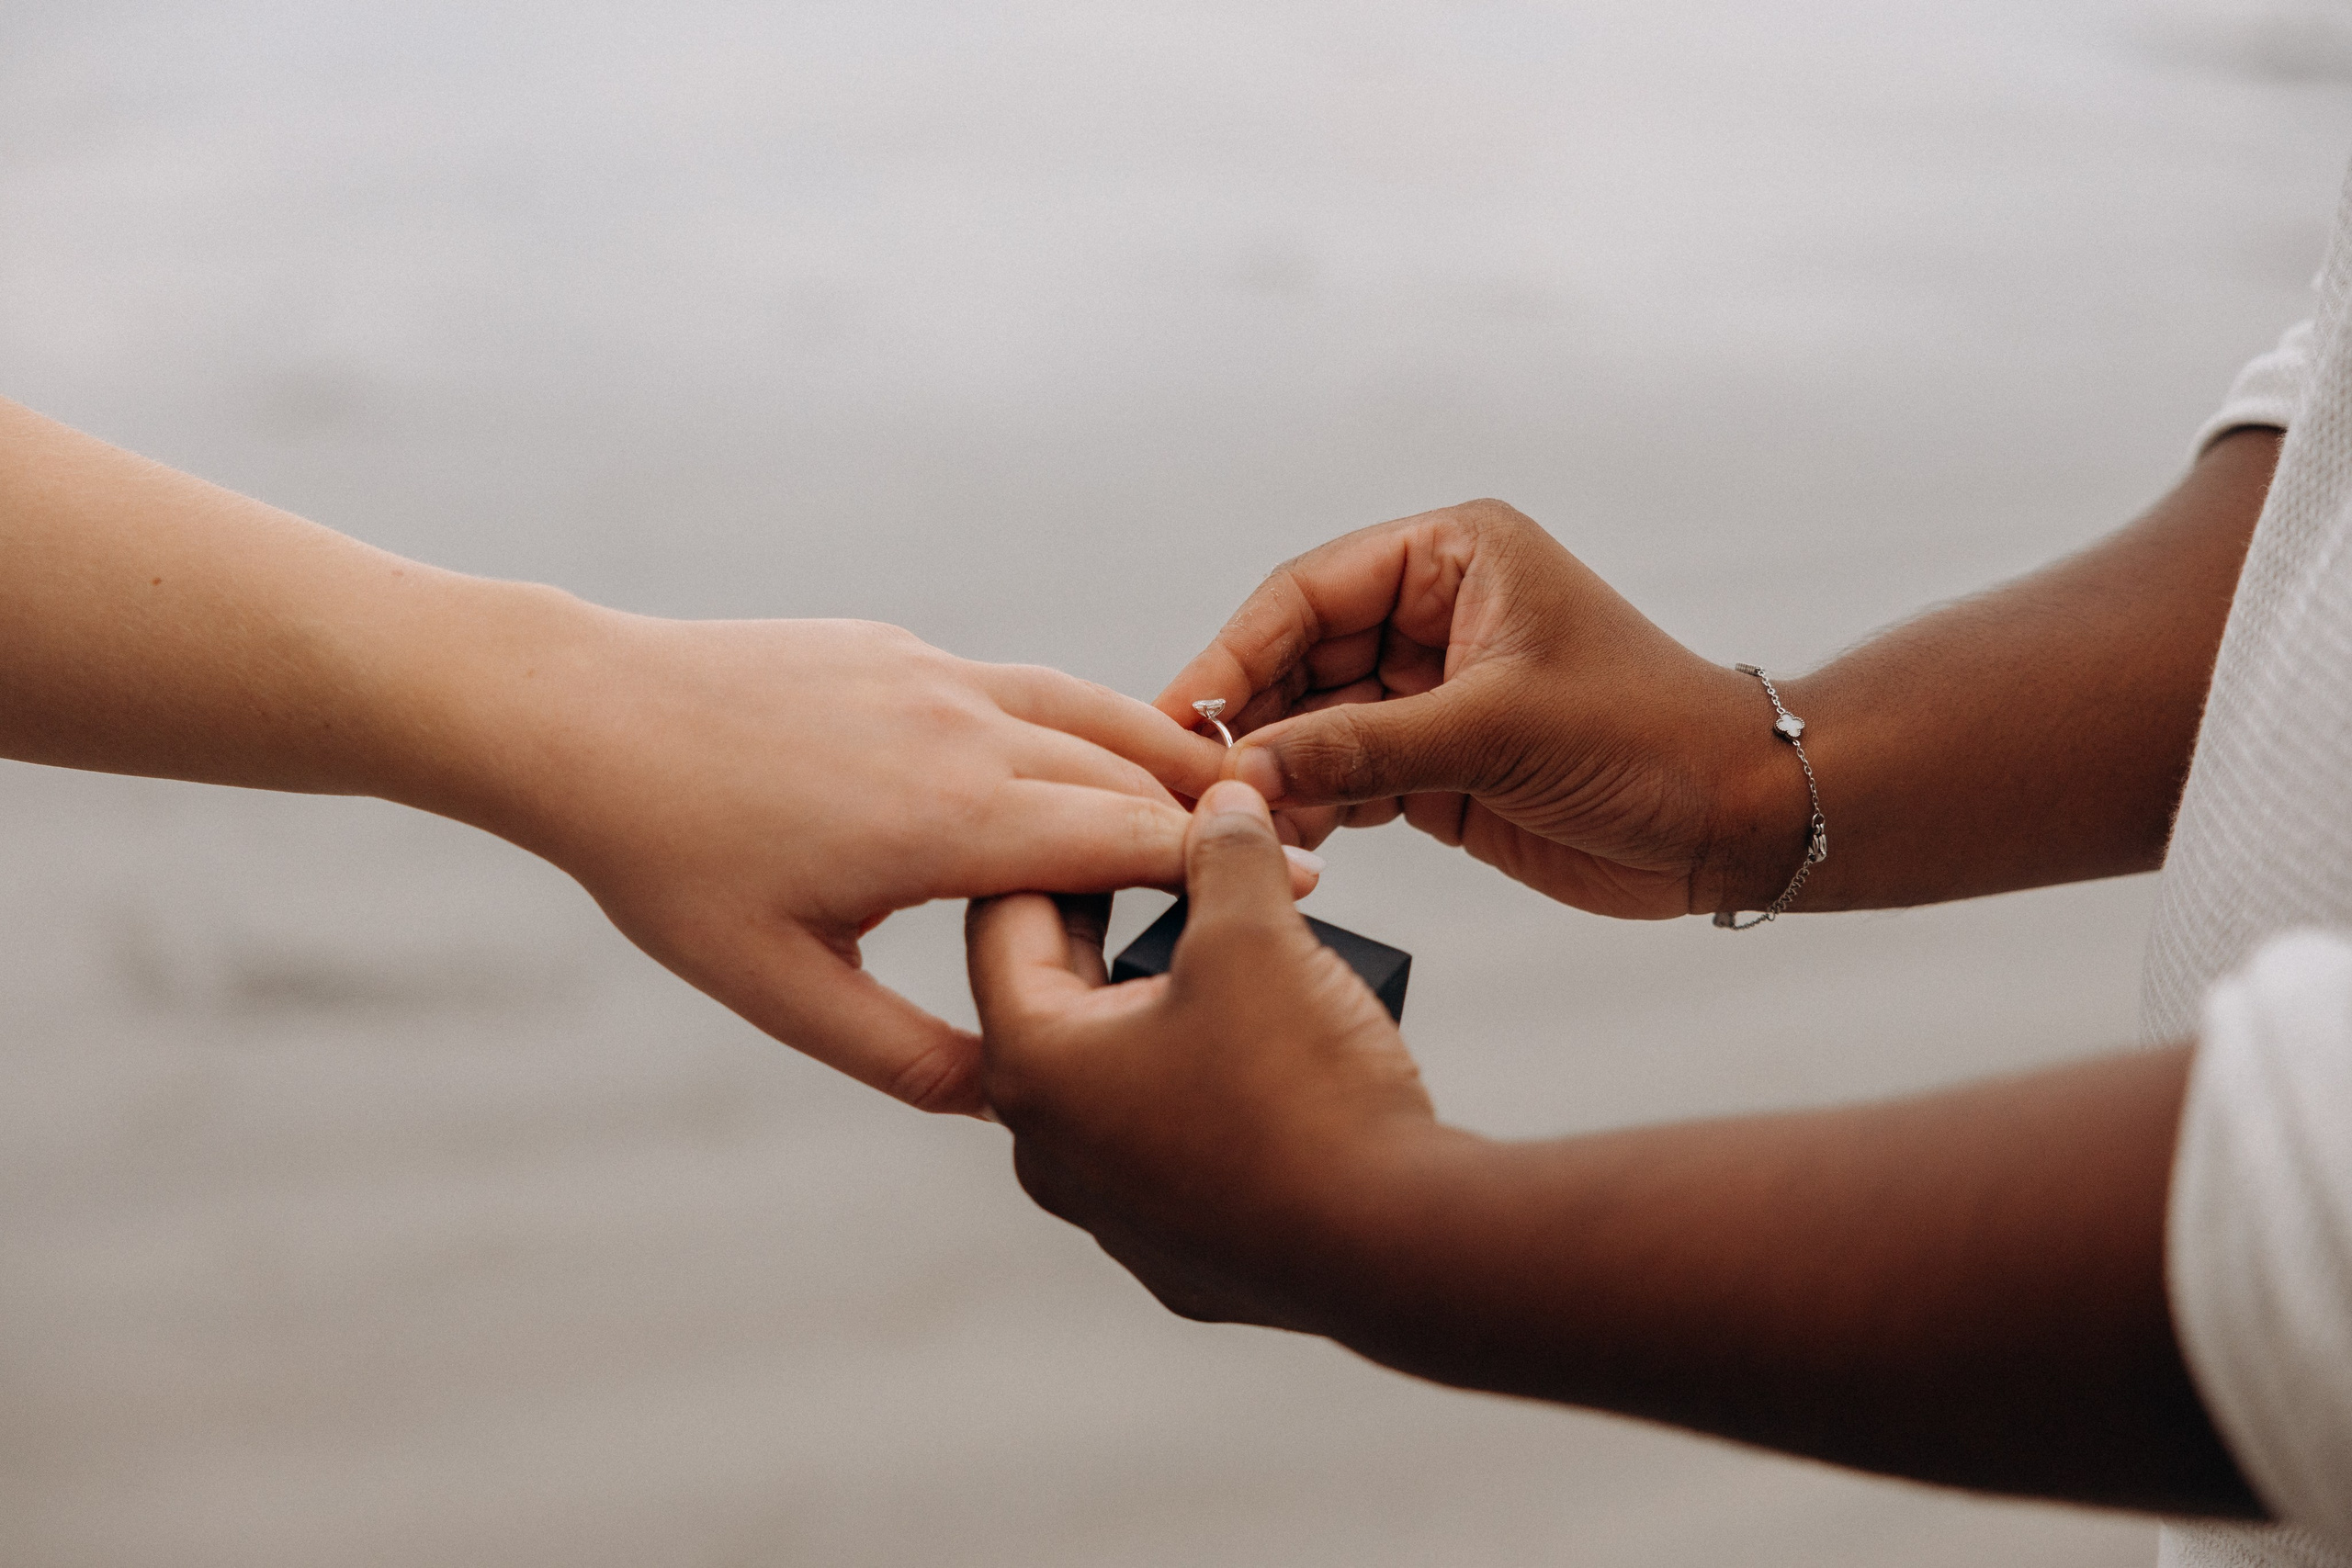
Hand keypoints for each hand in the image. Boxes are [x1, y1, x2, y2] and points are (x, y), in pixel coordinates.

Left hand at [472, 611, 1316, 1114]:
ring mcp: (937, 677)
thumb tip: (1002, 1097)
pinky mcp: (905, 650)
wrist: (582, 715)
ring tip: (1224, 796)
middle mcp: (965, 731)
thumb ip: (903, 1054)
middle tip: (1288, 855)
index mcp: (950, 820)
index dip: (1225, 866)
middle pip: (1133, 770)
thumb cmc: (670, 860)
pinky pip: (1029, 686)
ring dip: (1166, 756)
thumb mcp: (779, 988)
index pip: (1133, 839)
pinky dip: (1090, 722)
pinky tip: (1099, 757)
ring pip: (1092, 711)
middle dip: (1217, 814)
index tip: (1304, 886)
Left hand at [967, 780, 1435, 1327]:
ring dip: (1164, 1004)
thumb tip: (1222, 802)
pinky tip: (1267, 1052)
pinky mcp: (1175, 1252)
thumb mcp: (1257, 935)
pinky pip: (1170, 1143)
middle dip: (1119, 918)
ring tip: (1236, 952)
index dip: (1067, 843)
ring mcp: (1110, 1212)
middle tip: (1182, 862)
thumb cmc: (1305, 1090)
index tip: (1125, 806)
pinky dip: (1203, 1086)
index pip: (1004, 917)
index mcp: (1032, 1063)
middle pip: (1059, 994)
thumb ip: (1224, 854)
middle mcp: (1046, 1149)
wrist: (1400, 1249)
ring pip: (1118, 1072)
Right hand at [1154, 499, 1789, 919]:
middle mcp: (1435, 612)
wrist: (1737, 821)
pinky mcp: (1438, 763)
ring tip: (1236, 820)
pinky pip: (1349, 775)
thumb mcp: (1496, 732)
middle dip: (1253, 717)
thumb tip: (1251, 769)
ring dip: (1279, 769)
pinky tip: (1287, 837)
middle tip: (1197, 779)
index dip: (1238, 650)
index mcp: (1453, 556)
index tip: (1186, 712)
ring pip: (1317, 721)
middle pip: (1300, 655)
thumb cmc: (1650, 737)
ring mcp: (1433, 691)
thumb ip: (1363, 746)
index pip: (1309, 590)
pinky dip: (1316, 806)